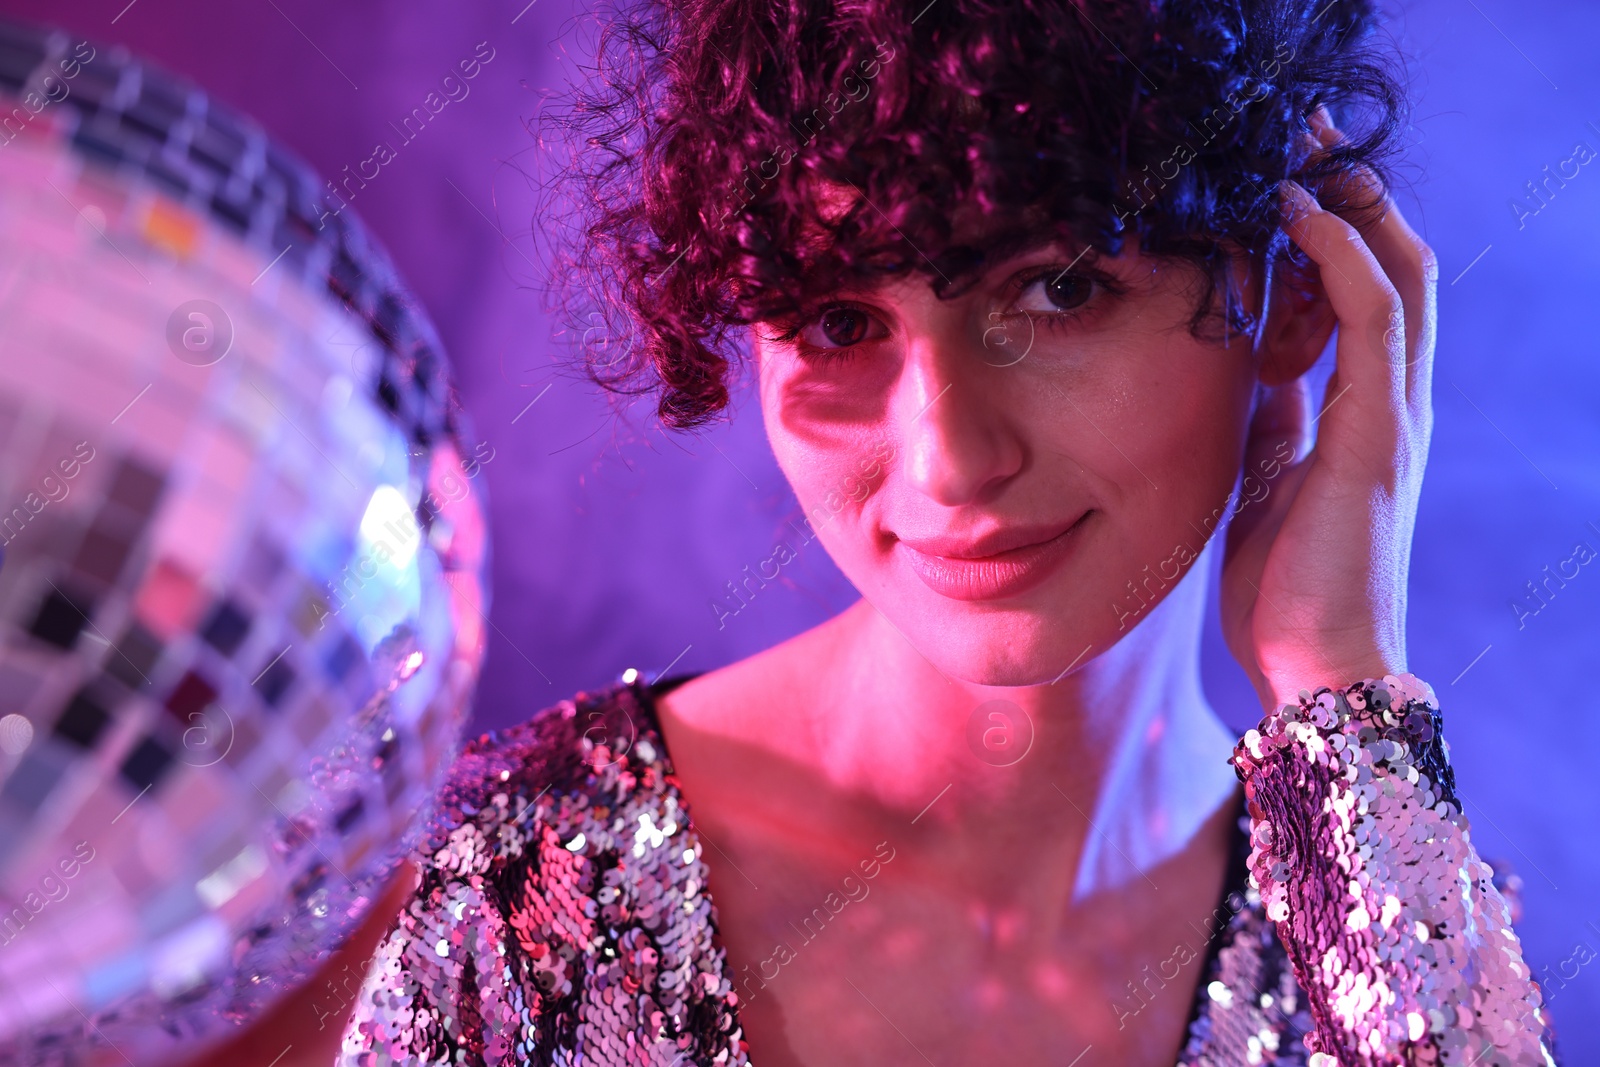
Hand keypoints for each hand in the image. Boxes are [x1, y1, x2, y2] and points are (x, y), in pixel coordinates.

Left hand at [1219, 108, 1437, 712]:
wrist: (1310, 669)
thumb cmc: (1284, 591)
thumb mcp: (1264, 489)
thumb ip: (1272, 430)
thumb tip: (1253, 380)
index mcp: (1363, 417)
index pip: (1364, 298)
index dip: (1333, 234)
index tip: (1282, 181)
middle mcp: (1391, 404)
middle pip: (1392, 267)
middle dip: (1351, 197)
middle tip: (1300, 138)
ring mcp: (1393, 415)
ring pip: (1395, 274)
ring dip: (1350, 203)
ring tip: (1301, 151)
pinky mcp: (1378, 433)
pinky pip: (1370, 318)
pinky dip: (1339, 255)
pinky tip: (1298, 214)